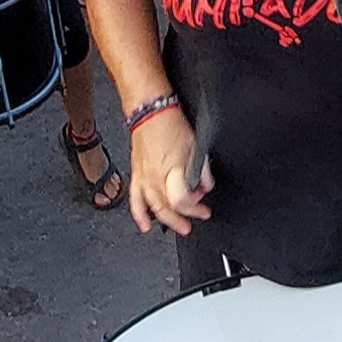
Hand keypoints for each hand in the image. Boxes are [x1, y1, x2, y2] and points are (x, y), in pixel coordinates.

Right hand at [126, 106, 210, 234]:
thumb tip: (206, 185)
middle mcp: (155, 177)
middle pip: (169, 207)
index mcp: (171, 168)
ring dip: (169, 220)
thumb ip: (203, 169)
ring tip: (182, 227)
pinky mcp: (136, 176)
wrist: (149, 113)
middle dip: (186, 215)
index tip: (202, 201)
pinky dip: (140, 216)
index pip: (180, 199)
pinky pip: (135, 201)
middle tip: (200, 216)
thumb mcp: (196, 145)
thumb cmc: (170, 125)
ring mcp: (144, 178)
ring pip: (154, 208)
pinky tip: (146, 226)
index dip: (193, 205)